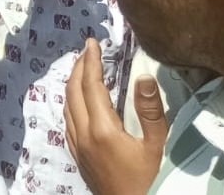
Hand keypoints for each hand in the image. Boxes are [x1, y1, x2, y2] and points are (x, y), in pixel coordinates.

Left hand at [65, 38, 167, 194]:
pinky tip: (81, 100)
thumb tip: (143, 77)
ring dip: (73, 84)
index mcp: (101, 129)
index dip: (90, 61)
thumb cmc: (149, 181)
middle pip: (73, 91)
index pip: (91, 85)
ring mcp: (77, 146)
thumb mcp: (156, 147)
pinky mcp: (77, 155)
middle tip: (88, 51)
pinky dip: (72, 102)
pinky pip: (68, 121)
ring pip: (67, 106)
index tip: (92, 42)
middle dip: (78, 68)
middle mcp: (82, 134)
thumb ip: (150, 112)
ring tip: (84, 69)